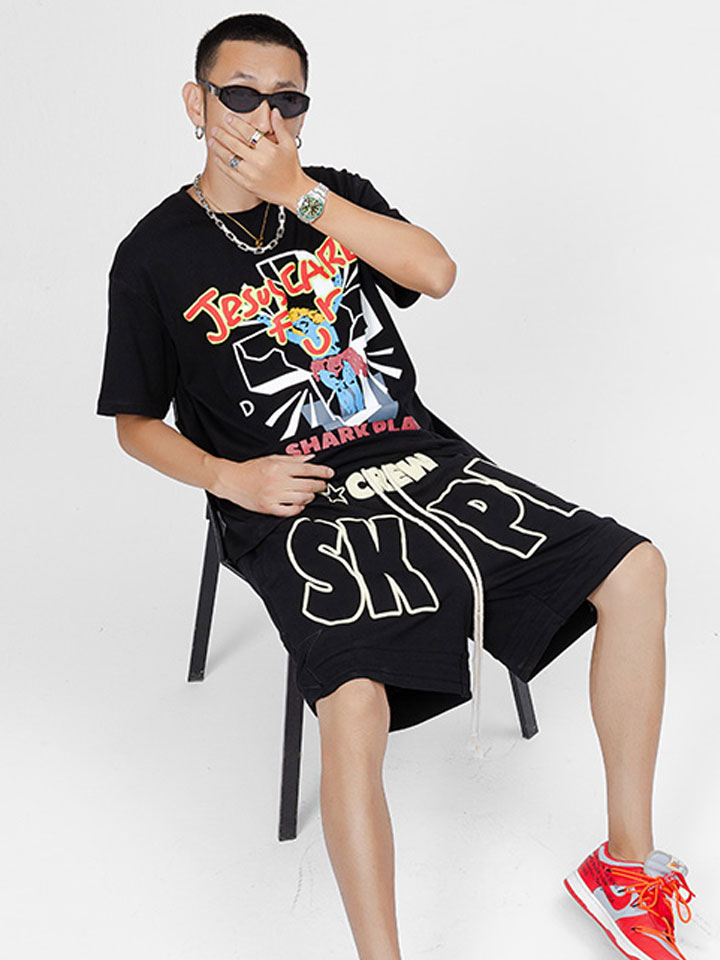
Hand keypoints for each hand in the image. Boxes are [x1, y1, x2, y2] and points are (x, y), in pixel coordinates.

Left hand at [207, 108, 309, 207]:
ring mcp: (251, 174)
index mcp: (269, 150)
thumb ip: (280, 127)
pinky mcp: (247, 184)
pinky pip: (230, 173)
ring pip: (229, 158)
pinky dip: (222, 164)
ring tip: (212, 141)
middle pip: (235, 144)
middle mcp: (259, 162)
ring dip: (218, 148)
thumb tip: (274, 111)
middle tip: (214, 129)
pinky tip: (217, 158)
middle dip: (222, 135)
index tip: (228, 118)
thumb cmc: (292, 168)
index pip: (248, 133)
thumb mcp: (290, 145)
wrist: (293, 192)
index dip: (236, 123)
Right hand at [215, 453, 334, 516]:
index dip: (321, 471)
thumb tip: (310, 457)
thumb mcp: (272, 458)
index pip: (307, 469)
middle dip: (319, 485)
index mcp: (279, 468)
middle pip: (308, 485)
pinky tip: (300, 504)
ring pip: (302, 499)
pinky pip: (290, 511)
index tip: (330, 473)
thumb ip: (292, 459)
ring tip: (311, 494)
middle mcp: (278, 482)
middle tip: (323, 485)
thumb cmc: (251, 469)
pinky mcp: (269, 508)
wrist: (231, 481)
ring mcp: (274, 496)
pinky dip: (298, 508)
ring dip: (310, 497)